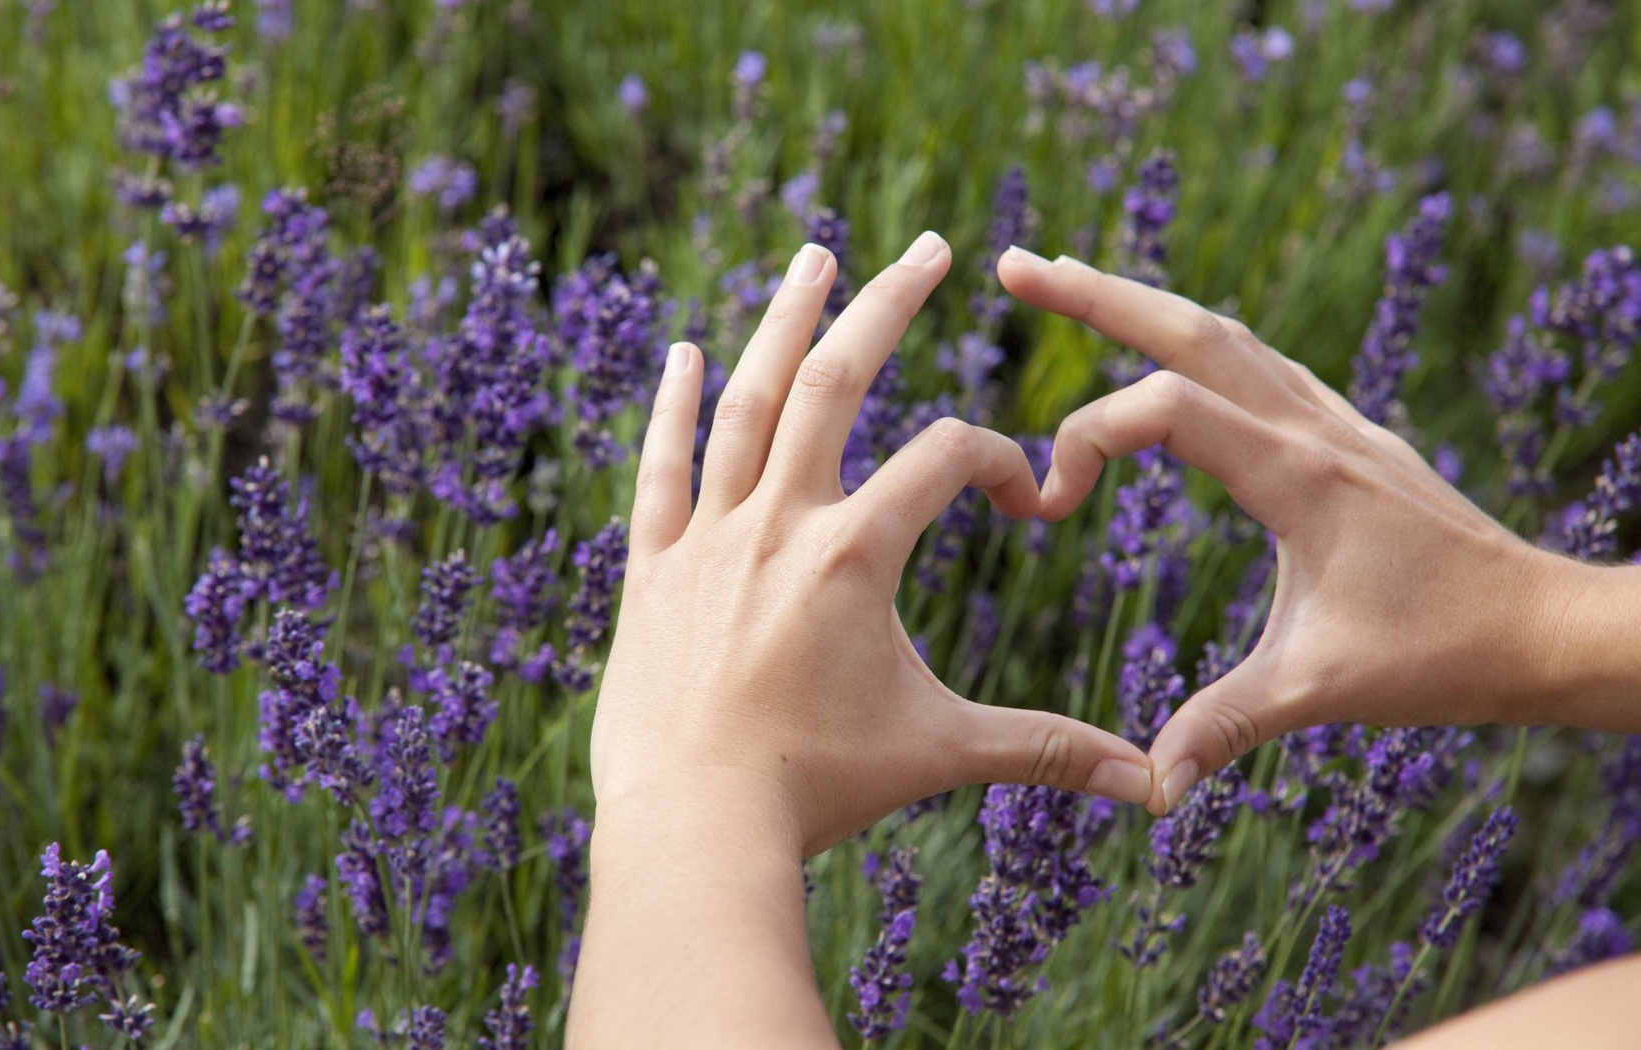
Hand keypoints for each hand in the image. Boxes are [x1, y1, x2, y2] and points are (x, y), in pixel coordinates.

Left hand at [590, 233, 1155, 856]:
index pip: (942, 459)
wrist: (692, 828)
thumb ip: (1046, 748)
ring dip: (782, 321)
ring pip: (744, 403)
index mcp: (854, 554)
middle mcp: (777, 523)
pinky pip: (660, 467)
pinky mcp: (652, 568)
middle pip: (835, 381)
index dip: (994, 461)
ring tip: (815, 256)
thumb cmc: (818, 789)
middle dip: (888, 305)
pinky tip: (684, 349)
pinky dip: (671, 405)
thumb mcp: (940, 752)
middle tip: (929, 245)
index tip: (1017, 498)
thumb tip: (1151, 782)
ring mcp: (707, 538)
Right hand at [997, 248, 1580, 815]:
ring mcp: (1335, 422)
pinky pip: (1260, 361)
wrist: (1548, 628)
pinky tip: (1175, 348)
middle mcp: (1315, 428)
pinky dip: (1197, 338)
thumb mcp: (1320, 692)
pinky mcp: (1347, 435)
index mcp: (1299, 476)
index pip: (1167, 408)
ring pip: (1226, 332)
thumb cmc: (1442, 655)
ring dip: (1142, 301)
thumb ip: (1223, 726)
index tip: (1047, 504)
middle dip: (1094, 294)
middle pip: (1190, 328)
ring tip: (1070, 276)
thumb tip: (1147, 787)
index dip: (1088, 438)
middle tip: (1013, 266)